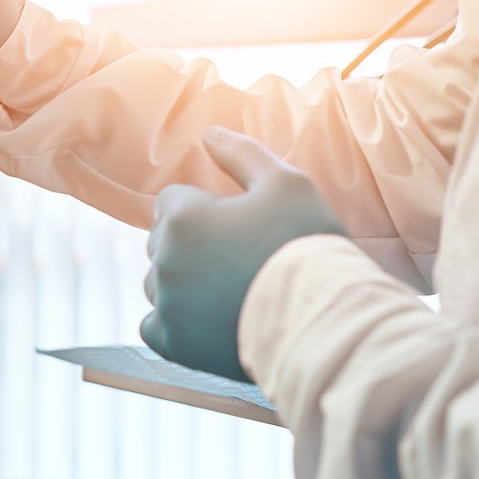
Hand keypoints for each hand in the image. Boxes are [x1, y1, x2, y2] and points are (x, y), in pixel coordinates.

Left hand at [140, 128, 344, 380]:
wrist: (324, 320)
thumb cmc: (307, 245)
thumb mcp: (286, 183)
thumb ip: (242, 154)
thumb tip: (209, 134)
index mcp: (183, 218)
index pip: (172, 201)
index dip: (206, 209)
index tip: (239, 225)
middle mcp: (165, 260)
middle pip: (163, 242)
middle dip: (191, 244)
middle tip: (241, 258)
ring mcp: (168, 305)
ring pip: (158, 284)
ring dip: (182, 282)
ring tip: (230, 289)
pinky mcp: (176, 345)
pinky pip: (154, 327)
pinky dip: (174, 322)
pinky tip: (206, 319)